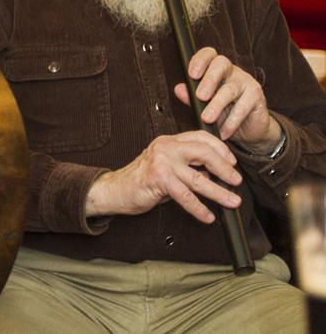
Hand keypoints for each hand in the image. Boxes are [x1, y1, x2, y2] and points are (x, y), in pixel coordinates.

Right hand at [85, 131, 241, 223]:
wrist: (116, 189)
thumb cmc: (142, 179)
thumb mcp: (167, 166)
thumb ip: (188, 166)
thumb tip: (214, 174)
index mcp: (169, 141)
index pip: (201, 137)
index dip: (221, 149)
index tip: (232, 163)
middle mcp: (166, 148)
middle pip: (204, 152)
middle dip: (225, 168)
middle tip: (236, 181)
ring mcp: (162, 163)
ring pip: (199, 178)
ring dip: (219, 192)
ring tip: (232, 201)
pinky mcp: (158, 179)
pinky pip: (186, 196)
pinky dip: (199, 208)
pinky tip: (207, 215)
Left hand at [173, 46, 280, 152]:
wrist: (248, 129)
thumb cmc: (223, 113)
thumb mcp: (204, 106)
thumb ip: (191, 97)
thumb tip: (179, 89)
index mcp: (216, 69)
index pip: (209, 55)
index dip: (200, 60)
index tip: (191, 74)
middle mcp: (231, 71)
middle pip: (221, 64)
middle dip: (209, 80)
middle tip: (200, 97)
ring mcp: (246, 82)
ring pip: (230, 89)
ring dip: (217, 105)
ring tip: (206, 119)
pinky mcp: (256, 96)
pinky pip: (243, 107)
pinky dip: (231, 121)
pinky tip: (223, 131)